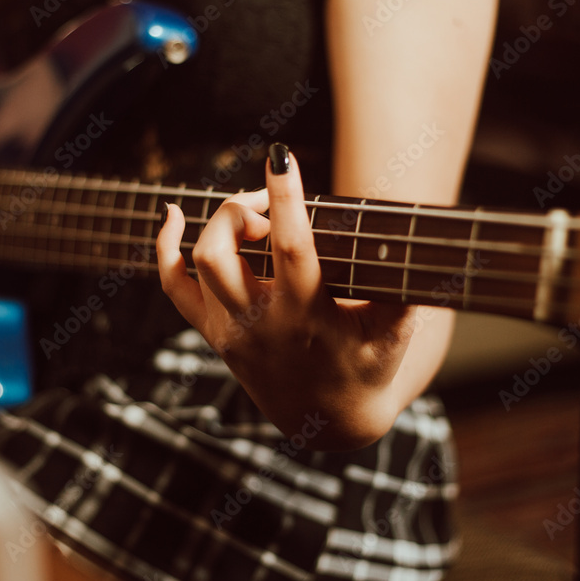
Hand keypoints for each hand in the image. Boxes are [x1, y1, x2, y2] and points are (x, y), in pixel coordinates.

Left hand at [156, 144, 416, 448]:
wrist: (330, 423)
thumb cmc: (368, 368)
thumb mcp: (394, 332)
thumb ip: (403, 289)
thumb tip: (414, 246)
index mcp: (307, 318)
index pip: (291, 247)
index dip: (284, 198)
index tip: (281, 157)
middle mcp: (259, 324)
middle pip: (220, 251)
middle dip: (239, 209)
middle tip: (269, 202)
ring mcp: (229, 330)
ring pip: (195, 263)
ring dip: (218, 224)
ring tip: (252, 217)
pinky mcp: (212, 334)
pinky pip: (172, 285)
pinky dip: (165, 247)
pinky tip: (173, 215)